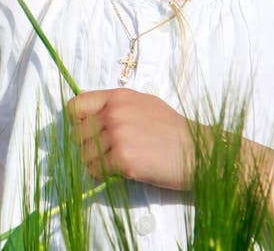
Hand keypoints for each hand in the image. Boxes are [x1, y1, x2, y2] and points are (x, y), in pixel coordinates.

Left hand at [67, 88, 193, 188]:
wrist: (198, 152)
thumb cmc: (172, 131)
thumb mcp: (143, 105)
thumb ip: (115, 106)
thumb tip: (87, 111)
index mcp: (118, 97)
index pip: (76, 106)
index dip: (76, 123)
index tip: (86, 134)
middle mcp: (114, 112)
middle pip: (77, 134)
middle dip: (87, 148)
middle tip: (105, 155)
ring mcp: (118, 135)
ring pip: (84, 155)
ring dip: (95, 164)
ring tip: (115, 165)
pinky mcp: (124, 159)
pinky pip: (96, 171)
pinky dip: (103, 176)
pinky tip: (120, 173)